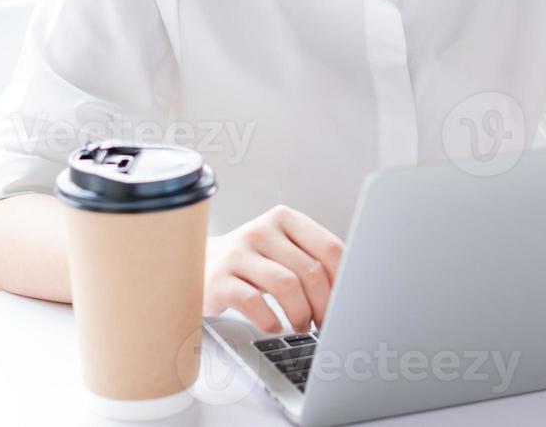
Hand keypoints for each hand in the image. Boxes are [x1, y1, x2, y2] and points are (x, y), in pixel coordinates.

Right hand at [203, 204, 344, 334]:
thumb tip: (349, 290)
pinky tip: (275, 326)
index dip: (343, 280)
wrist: (196, 264)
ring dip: (301, 313)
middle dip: (324, 304)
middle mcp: (261, 231)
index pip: (329, 247)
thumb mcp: (282, 250)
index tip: (347, 301)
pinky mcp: (217, 280)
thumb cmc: (252, 262)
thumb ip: (311, 260)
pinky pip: (252, 302)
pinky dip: (270, 320)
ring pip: (285, 285)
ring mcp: (237, 254)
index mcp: (285, 219)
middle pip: (309, 270)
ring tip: (302, 326)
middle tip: (325, 322)